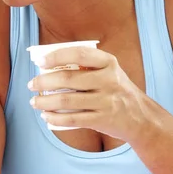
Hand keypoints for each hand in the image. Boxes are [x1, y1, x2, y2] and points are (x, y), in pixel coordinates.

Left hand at [28, 46, 148, 140]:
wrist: (141, 117)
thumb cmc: (116, 89)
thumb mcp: (109, 71)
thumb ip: (86, 66)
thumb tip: (48, 65)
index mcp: (109, 63)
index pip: (79, 53)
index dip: (57, 56)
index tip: (40, 62)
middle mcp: (109, 80)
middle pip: (68, 79)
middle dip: (44, 81)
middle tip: (32, 84)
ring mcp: (106, 101)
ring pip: (67, 101)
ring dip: (45, 102)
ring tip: (34, 101)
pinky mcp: (102, 120)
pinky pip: (73, 119)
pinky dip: (56, 118)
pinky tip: (46, 116)